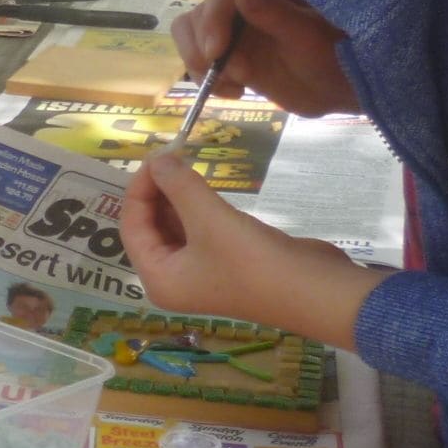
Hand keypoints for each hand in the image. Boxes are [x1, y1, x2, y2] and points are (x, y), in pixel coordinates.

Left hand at [120, 150, 379, 346]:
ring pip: (176, 228)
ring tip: (182, 163)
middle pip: (150, 229)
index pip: (131, 229)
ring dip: (177, 198)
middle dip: (156, 192)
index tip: (154, 157)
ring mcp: (201, 273)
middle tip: (169, 155)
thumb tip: (158, 159)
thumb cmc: (253, 260)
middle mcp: (173, 280)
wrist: (315, 291)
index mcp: (158, 279)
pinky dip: (197, 208)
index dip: (139, 190)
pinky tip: (200, 184)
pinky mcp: (226, 263)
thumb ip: (180, 186)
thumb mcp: (210, 218)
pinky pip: (200, 231)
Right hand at [172, 0, 357, 115]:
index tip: (216, 51)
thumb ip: (277, 14)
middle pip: (201, 11)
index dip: (214, 17)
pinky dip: (206, 77)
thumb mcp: (309, 37)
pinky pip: (196, 57)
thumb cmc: (335, 57)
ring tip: (234, 84)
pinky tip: (235, 91)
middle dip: (206, 45)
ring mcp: (232, 25)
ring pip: (190, 32)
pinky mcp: (226, 49)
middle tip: (232, 75)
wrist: (337, 88)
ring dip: (201, 62)